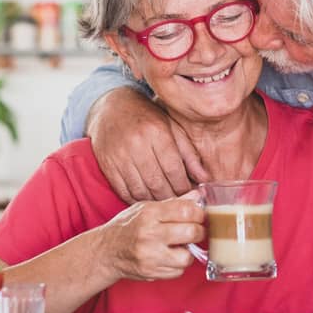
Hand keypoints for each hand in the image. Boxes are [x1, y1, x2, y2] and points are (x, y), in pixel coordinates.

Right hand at [87, 87, 209, 202]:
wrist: (112, 108)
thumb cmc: (148, 119)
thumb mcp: (173, 128)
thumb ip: (189, 154)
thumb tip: (205, 179)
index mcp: (157, 132)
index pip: (174, 170)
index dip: (185, 187)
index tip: (192, 195)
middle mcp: (137, 144)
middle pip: (158, 183)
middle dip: (172, 197)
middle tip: (181, 203)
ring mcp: (119, 156)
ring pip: (141, 190)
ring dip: (156, 201)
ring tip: (167, 203)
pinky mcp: (107, 165)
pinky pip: (124, 191)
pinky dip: (137, 200)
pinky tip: (148, 200)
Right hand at [97, 196, 204, 282]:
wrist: (105, 251)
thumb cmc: (127, 227)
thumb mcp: (146, 208)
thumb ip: (174, 203)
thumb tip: (198, 196)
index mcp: (150, 213)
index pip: (187, 210)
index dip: (199, 214)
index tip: (199, 216)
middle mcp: (149, 234)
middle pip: (192, 232)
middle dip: (198, 232)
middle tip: (194, 232)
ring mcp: (150, 255)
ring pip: (187, 257)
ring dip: (188, 253)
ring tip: (180, 247)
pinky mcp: (150, 272)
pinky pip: (178, 272)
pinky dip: (177, 266)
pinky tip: (169, 257)